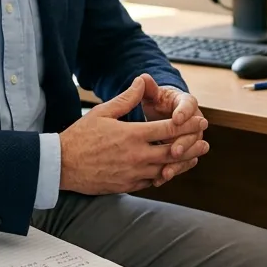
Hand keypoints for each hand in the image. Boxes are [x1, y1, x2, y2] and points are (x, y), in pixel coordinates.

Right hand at [58, 76, 209, 194]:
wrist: (62, 165)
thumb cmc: (80, 137)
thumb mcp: (103, 112)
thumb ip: (126, 98)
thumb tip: (141, 80)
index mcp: (132, 135)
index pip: (168, 128)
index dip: (187, 123)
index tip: (199, 120)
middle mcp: (137, 155)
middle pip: (173, 151)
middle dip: (191, 146)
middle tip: (205, 142)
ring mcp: (133, 173)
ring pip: (166, 168)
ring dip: (182, 163)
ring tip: (194, 158)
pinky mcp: (127, 185)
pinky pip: (152, 181)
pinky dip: (163, 175)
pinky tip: (169, 170)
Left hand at [138, 76, 207, 185]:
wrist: (162, 113)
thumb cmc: (157, 101)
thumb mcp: (152, 94)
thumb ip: (149, 88)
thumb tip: (143, 78)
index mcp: (186, 103)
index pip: (189, 105)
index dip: (184, 112)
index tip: (177, 118)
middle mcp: (192, 122)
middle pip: (194, 133)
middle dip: (184, 143)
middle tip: (174, 150)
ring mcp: (189, 139)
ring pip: (190, 152)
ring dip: (179, 163)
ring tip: (167, 171)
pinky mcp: (183, 152)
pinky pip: (181, 164)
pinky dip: (173, 171)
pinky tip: (161, 179)